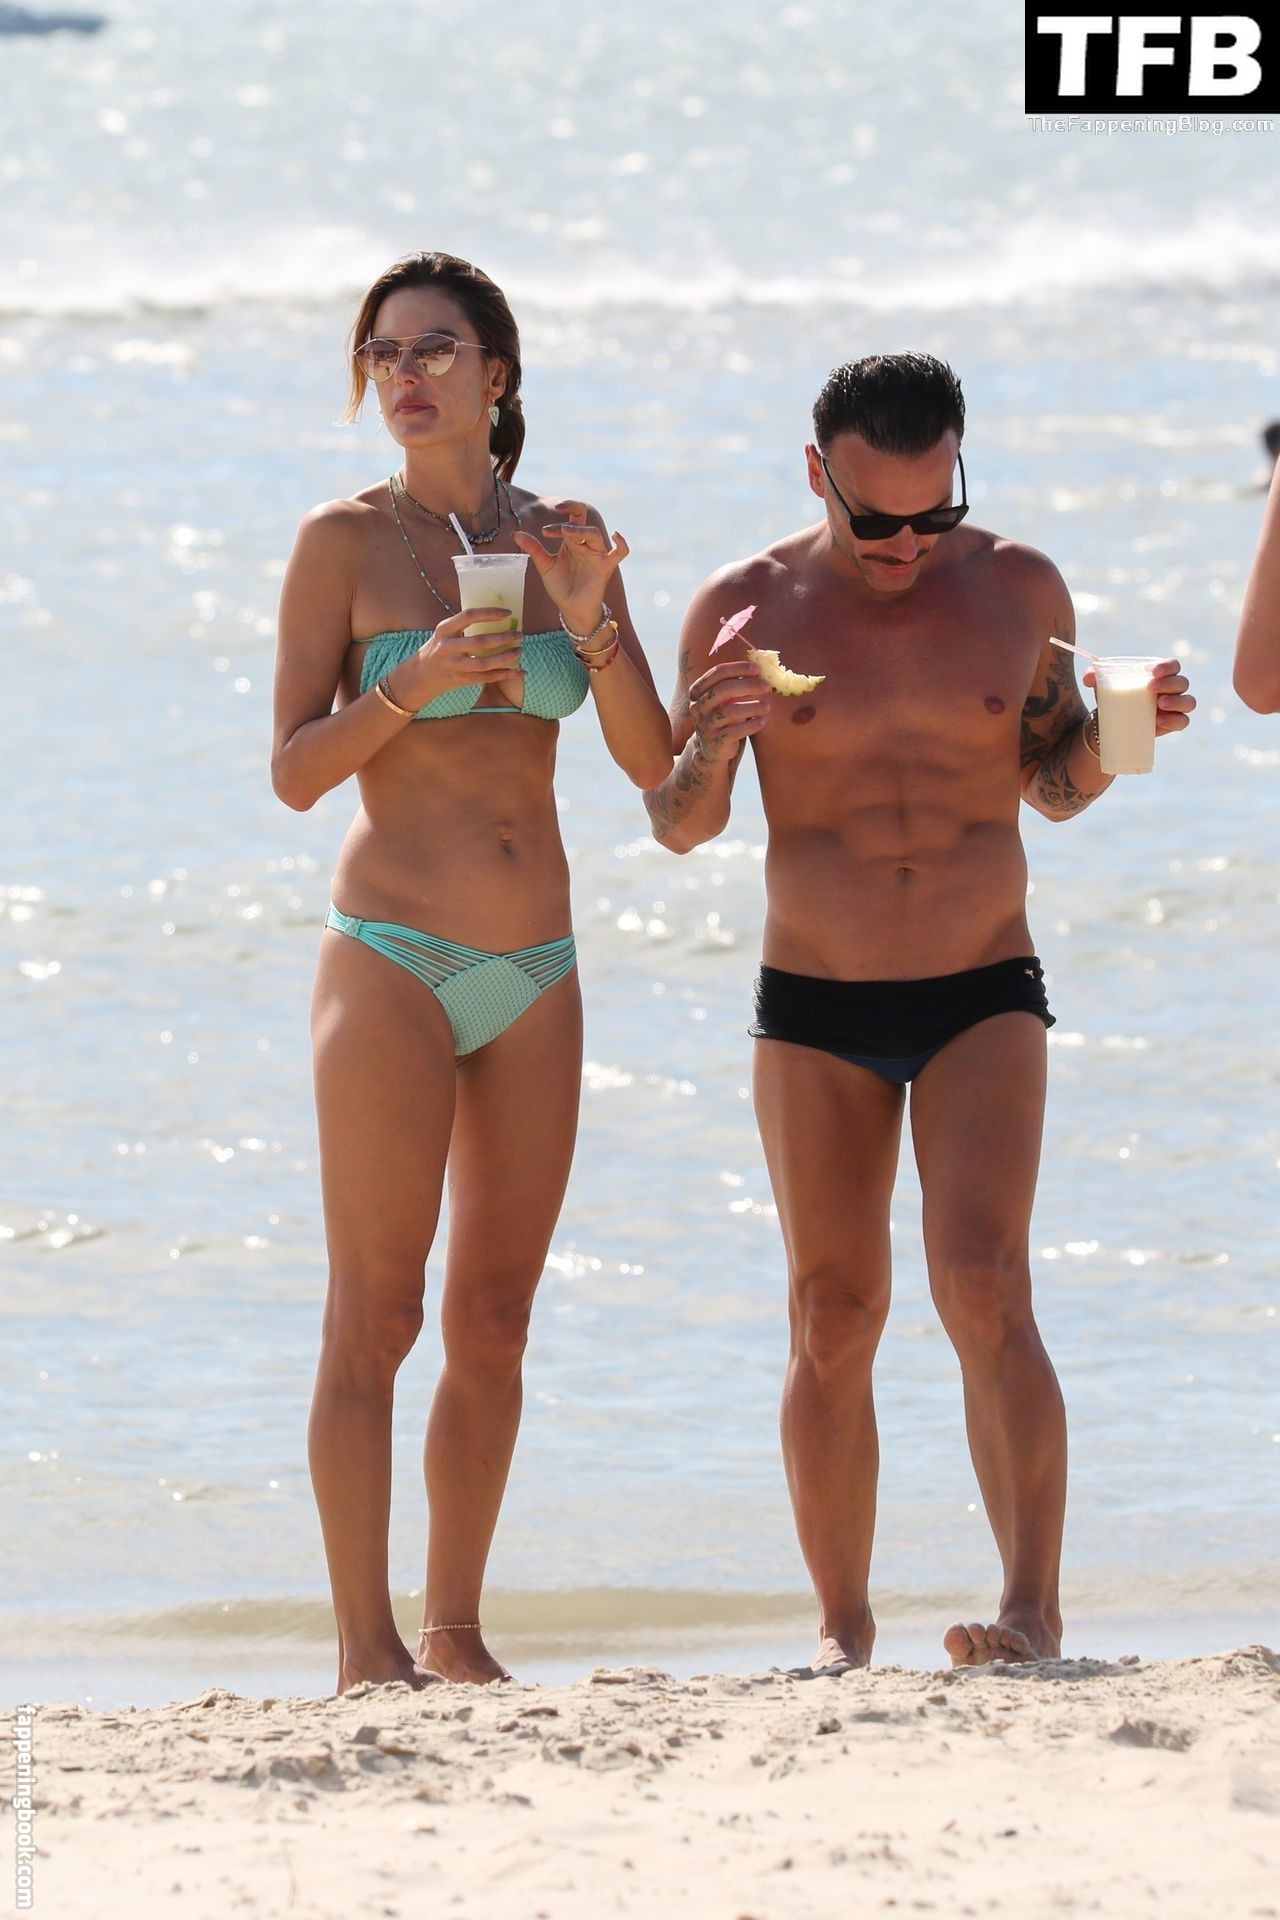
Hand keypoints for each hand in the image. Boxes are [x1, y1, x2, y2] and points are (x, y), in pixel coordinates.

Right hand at [402, 607, 523, 704]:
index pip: (469, 616)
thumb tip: (497, 617)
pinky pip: (486, 678)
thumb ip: (464, 626)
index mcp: (444, 630)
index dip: (490, 613)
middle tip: (519, 634)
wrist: (420, 675)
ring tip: (519, 651)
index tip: (508, 613)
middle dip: (503, 638)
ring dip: (505, 658)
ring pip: (485, 663)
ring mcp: (454, 666)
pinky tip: (519, 671)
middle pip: (480, 642)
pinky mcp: (461, 680)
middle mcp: (447, 647)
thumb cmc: (438, 648)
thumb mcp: (445, 633)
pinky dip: (505, 675)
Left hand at [513, 502, 628, 629]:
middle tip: (558, 529)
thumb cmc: (561, 586)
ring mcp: (596, 555)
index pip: (571, 519)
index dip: (561, 518)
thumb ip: (534, 549)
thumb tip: (515, 534)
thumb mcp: (545, 566)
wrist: (571, 609)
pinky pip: (620, 553)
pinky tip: (616, 535)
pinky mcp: (605, 568)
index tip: (545, 531)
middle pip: (584, 523)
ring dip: (582, 531)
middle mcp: (585, 545)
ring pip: (595, 534)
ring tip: (567, 532)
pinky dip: (621, 544)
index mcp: (572, 541)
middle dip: (570, 523)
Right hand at [688, 658, 772, 762]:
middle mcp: (697, 707)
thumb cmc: (722, 716)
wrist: (711, 749)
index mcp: (697, 691)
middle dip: (748, 685)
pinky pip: (736, 731)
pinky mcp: (715, 742)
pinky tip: (762, 721)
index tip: (758, 668)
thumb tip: (761, 670)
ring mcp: (705, 725)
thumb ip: (735, 684)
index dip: (739, 668)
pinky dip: (752, 725)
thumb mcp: (724, 699)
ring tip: (766, 706)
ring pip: (731, 712)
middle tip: (766, 686)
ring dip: (753, 706)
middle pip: (724, 690)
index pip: (717, 673)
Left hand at [1081, 657, 1195, 736]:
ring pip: (1188, 702)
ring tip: (1160, 704)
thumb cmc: (1113, 698)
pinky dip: (1175, 721)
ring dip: (1177, 701)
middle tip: (1150, 688)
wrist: (1112, 724)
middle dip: (1169, 683)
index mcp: (1160, 675)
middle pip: (1182, 682)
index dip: (1168, 666)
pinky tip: (1160, 721)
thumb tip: (1089, 677)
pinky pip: (1183, 722)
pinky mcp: (1172, 723)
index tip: (1153, 672)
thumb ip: (1094, 676)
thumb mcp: (1102, 686)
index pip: (1173, 665)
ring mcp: (1174, 707)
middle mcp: (1171, 689)